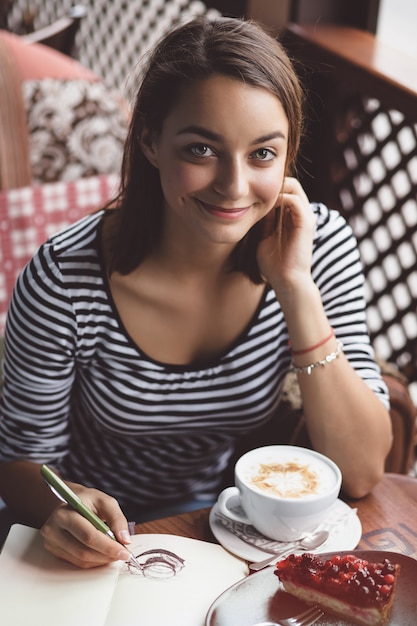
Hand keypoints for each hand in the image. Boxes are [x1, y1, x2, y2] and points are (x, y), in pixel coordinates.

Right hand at [40, 483, 131, 567]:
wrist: (70, 501)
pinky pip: (77, 562)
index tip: (124, 552)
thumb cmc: (88, 500)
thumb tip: (125, 540)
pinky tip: (103, 554)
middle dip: (107, 555)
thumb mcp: (105, 502)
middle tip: (123, 554)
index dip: (108, 546)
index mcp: (65, 513)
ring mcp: (52, 542)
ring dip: (102, 560)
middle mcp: (53, 529)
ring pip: (81, 559)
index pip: (88, 535)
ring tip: (115, 553)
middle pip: (83, 551)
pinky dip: (94, 560)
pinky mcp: (54, 551)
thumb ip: (117, 519)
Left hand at [256, 177, 315, 297]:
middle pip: (290, 184)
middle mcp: (302, 214)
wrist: (287, 281)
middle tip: (252, 190)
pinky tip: (264, 206)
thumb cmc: (274, 265)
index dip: (267, 189)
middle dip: (271, 185)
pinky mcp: (306, 222)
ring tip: (257, 196)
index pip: (284, 190)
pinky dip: (279, 198)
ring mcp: (306, 216)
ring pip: (294, 187)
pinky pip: (294, 200)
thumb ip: (263, 222)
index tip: (249, 193)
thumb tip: (252, 208)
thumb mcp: (263, 237)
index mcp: (293, 217)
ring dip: (274, 189)